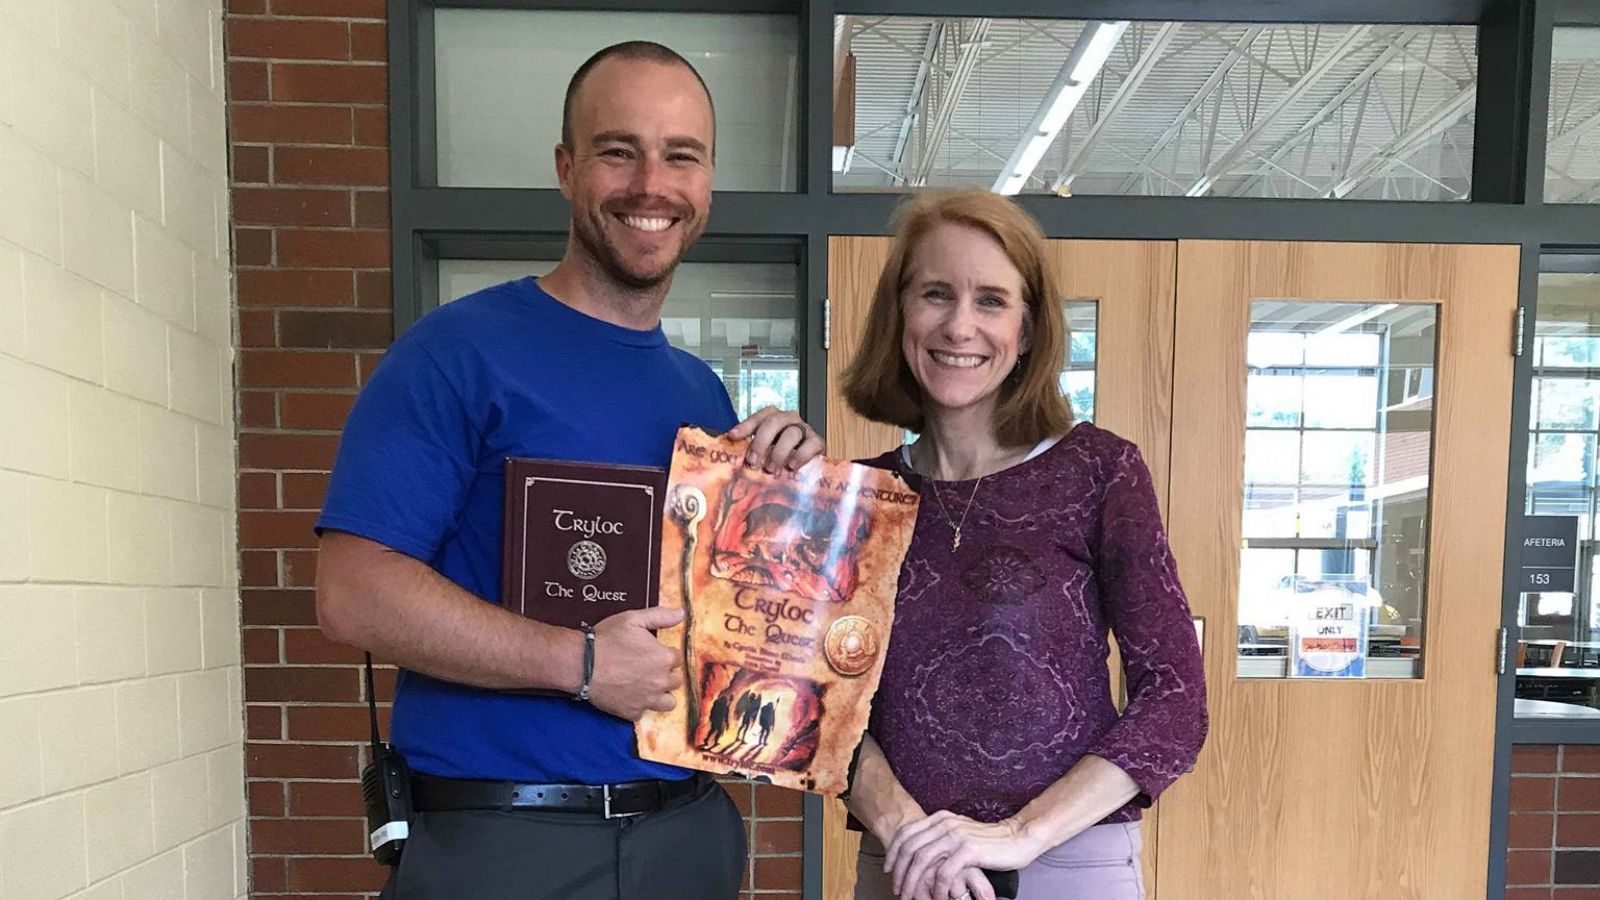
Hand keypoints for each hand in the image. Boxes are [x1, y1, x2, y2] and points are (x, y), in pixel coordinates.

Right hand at [586, 606, 684, 719]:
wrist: (581, 664)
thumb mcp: (633, 619)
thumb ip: (660, 616)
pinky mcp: (632, 712)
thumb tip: (682, 613)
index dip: (664, 654)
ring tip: (647, 686)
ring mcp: (647, 700)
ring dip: (661, 694)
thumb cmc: (606, 639)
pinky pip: (644, 712)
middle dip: (665, 673)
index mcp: (663, 658)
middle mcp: (660, 681)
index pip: (677, 658)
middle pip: (675, 680)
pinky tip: (629, 696)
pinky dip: (639, 705)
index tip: (651, 653)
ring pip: (668, 702)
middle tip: (647, 668)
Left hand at [727, 407, 823, 473]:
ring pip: (791, 433)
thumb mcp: (765, 452)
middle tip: (753, 461)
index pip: (759, 417)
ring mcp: (805, 429)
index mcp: (773, 418)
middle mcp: (789, 419)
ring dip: (779, 452)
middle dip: (761, 442)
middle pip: (774, 422)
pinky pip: (811, 444)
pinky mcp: (818, 442)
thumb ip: (751, 451)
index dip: (745, 426)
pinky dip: (800, 455)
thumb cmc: (782, 458)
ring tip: (771, 469)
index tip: (733, 437)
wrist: (809, 466)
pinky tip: (791, 466)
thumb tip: (729, 458)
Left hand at [886, 812, 1040, 899]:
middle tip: (898, 890)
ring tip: (912, 897)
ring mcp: (956, 836)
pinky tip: (938, 898)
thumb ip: (941, 838)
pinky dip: (936, 888)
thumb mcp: (960, 833)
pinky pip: (943, 873)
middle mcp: (944, 824)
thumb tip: (919, 854)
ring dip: (913, 882)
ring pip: (922, 861)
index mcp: (940, 818)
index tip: (889, 870)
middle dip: (900, 872)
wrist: (1018, 838)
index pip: (906, 834)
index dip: (893, 854)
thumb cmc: (990, 841)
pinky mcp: (968, 851)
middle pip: (910, 848)